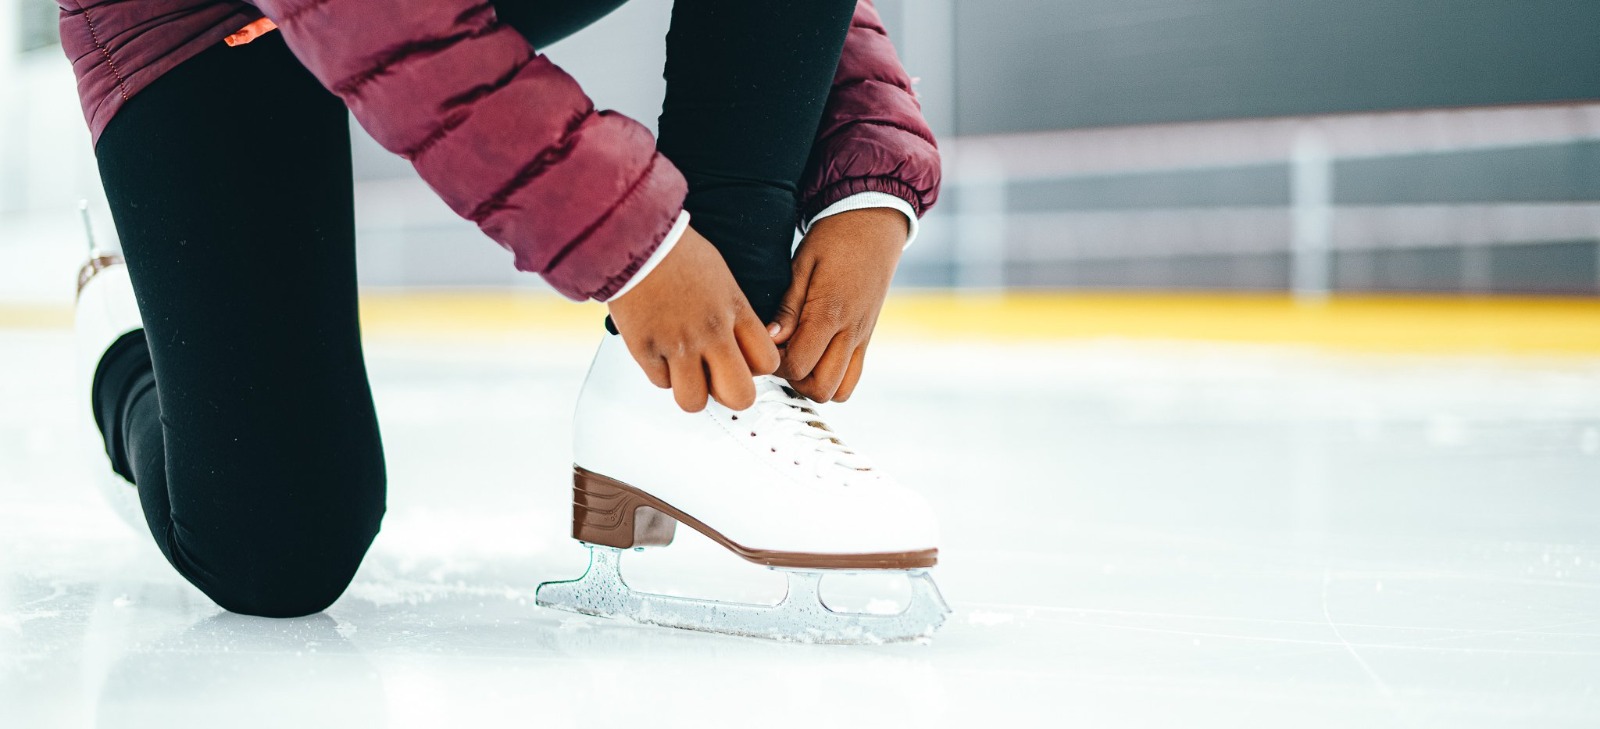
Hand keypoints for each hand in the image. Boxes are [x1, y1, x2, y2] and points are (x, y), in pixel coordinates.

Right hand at [607, 225, 779, 411]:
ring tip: (685, 371)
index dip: (756, 370)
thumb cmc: (677, 252)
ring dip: (691, 390)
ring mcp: (677, 344)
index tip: (743, 362)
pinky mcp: (645, 349)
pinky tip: (659, 351)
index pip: (767, 363)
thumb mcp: (723, 279)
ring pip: (695, 401)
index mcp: (735, 311)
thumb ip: (736, 314)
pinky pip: (660, 383)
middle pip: (740, 396)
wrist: (635, 238)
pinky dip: (660, 373)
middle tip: (718, 380)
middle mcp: (711, 332)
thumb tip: (739, 344)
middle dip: (730, 394)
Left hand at [770, 207, 907, 401]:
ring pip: (840, 391)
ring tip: (800, 358)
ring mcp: (862, 338)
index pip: (798, 364)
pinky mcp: (867, 338)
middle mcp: (850, 331)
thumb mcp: (802, 265)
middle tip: (781, 355)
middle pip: (820, 387)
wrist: (874, 224)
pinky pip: (853, 377)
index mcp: (830, 312)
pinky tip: (816, 356)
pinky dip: (833, 378)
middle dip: (794, 380)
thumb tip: (771, 340)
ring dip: (815, 383)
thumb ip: (787, 307)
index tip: (767, 344)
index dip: (776, 363)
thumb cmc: (834, 239)